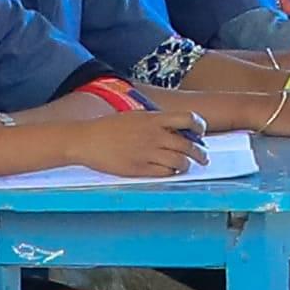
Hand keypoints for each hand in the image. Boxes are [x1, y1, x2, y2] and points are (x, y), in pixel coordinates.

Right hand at [49, 106, 209, 179]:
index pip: (189, 119)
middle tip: (203, 157)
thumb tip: (175, 128)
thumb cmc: (109, 127)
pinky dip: (172, 173)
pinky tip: (169, 171)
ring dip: (187, 165)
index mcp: (154, 119)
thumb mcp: (135, 116)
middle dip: (200, 153)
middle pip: (189, 145)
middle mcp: (154, 135)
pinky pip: (165, 173)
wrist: (86, 140)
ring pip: (180, 162)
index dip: (200, 126)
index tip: (200, 133)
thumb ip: (156, 121)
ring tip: (186, 166)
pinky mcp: (140, 169)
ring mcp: (148, 153)